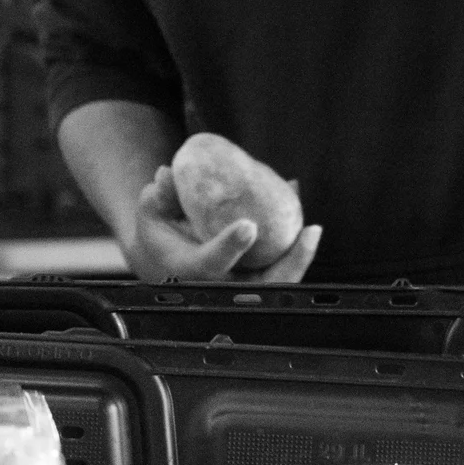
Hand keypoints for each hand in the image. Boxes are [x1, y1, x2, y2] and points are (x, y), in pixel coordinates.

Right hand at [125, 165, 322, 282]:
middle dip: (288, 264)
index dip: (229, 247)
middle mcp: (218, 288)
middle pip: (260, 286)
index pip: (210, 264)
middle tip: (309, 232)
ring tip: (312, 232)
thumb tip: (167, 173)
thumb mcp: (151, 216)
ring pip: (276, 284)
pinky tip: (308, 230)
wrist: (163, 266)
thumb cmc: (160, 237)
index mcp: (189, 272)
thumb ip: (157, 196)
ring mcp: (238, 290)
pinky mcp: (253, 286)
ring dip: (298, 261)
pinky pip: (280, 274)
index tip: (248, 227)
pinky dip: (296, 256)